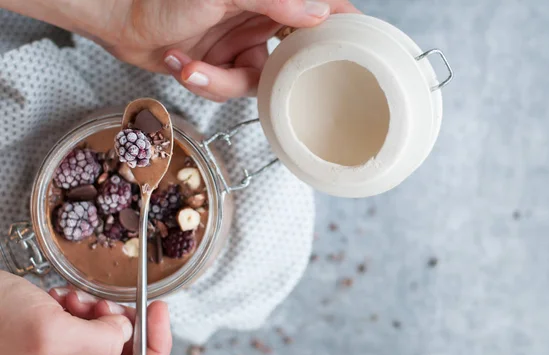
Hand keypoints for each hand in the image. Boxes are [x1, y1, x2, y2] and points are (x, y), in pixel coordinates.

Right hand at [0, 271, 171, 354]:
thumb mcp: (49, 331)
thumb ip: (99, 340)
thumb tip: (129, 335)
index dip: (157, 349)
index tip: (159, 313)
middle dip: (124, 326)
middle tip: (111, 305)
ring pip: (110, 337)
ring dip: (102, 313)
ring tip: (77, 301)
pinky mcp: (60, 339)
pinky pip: (90, 323)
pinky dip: (85, 306)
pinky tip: (64, 298)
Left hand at [1, 0, 358, 101]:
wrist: (122, 22)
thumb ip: (273, 0)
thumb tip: (319, 12)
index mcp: (270, 0)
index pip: (318, 9)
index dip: (341, 24)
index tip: (364, 42)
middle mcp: (263, 23)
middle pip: (294, 56)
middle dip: (280, 72)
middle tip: (266, 72)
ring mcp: (244, 47)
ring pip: (258, 83)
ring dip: (221, 80)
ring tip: (190, 66)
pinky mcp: (225, 69)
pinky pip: (231, 89)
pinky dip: (205, 82)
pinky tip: (182, 64)